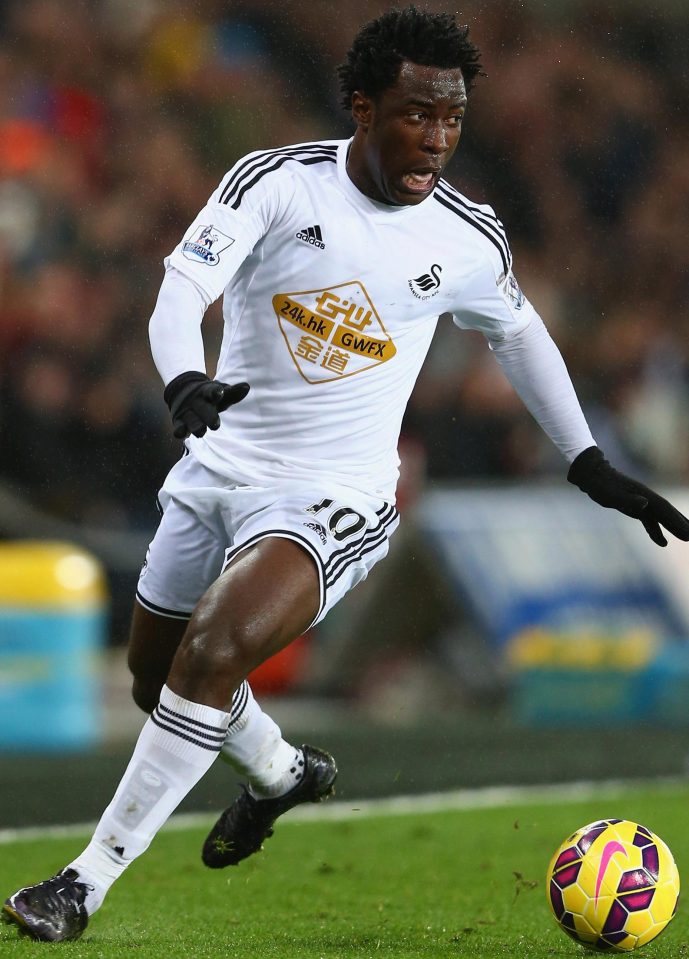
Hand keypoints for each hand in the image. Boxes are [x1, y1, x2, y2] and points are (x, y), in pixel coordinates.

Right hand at [164, 371, 249, 438]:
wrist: (184, 392)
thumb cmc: (209, 397)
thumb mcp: (220, 394)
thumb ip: (233, 393)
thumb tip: (246, 386)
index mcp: (207, 393)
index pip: (211, 391)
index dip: (215, 392)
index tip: (219, 393)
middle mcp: (196, 402)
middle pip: (202, 409)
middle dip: (208, 416)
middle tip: (216, 425)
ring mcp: (187, 412)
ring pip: (191, 420)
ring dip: (195, 426)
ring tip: (201, 433)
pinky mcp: (179, 422)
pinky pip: (178, 427)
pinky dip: (179, 431)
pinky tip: (181, 434)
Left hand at [567, 446, 688, 546]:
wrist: (592, 475)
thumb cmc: (601, 485)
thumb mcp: (611, 494)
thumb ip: (628, 500)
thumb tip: (646, 504)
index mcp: (643, 495)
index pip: (664, 509)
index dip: (676, 521)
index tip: (688, 533)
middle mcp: (646, 498)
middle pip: (667, 512)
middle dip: (681, 524)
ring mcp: (641, 502)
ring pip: (661, 517)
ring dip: (673, 527)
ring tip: (686, 537)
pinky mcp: (634, 507)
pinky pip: (649, 521)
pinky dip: (656, 531)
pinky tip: (662, 543)